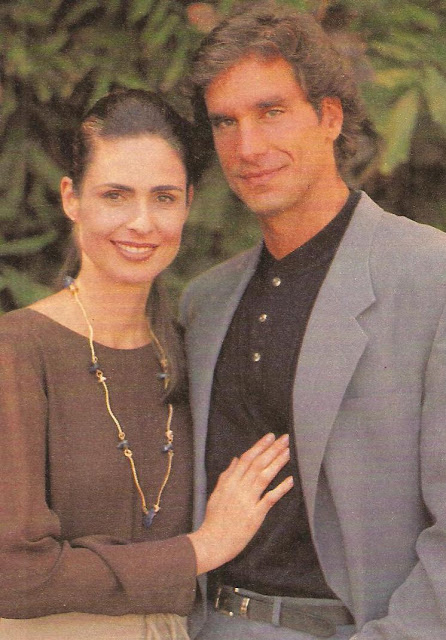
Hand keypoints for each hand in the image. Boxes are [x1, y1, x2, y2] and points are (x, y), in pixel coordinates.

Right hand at [188, 433, 292, 574]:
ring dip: (277, 463)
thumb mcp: (216, 494)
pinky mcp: (255, 515)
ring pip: (264, 477)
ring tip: (288, 452)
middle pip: (257, 464)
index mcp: (229, 482)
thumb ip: (227, 476)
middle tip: (284, 438)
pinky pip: (270, 499)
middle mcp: (239, 488)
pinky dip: (280, 488)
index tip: (270, 436)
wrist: (212, 542)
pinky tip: (290, 480)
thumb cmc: (214, 520)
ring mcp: (247, 501)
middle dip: (272, 450)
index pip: (246, 459)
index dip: (259, 446)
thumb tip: (236, 459)